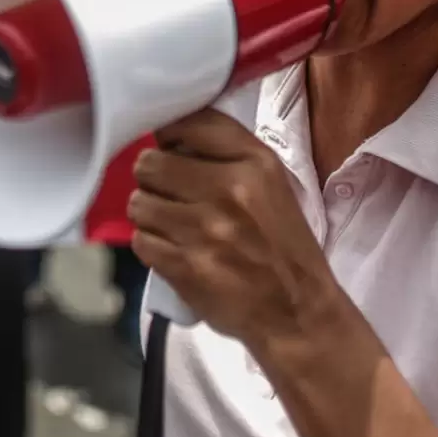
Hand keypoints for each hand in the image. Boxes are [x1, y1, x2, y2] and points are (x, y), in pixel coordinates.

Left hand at [127, 110, 327, 341]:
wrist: (298, 313)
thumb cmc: (282, 245)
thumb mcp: (272, 185)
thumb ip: (226, 154)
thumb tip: (167, 137)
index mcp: (255, 164)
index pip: (188, 123)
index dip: (170, 135)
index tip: (171, 150)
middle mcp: (228, 191)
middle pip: (150, 164)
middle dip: (154, 179)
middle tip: (170, 195)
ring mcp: (204, 231)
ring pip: (139, 203)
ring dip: (150, 215)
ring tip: (173, 226)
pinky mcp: (186, 267)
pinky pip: (141, 241)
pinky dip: (151, 246)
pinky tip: (173, 251)